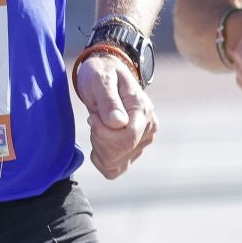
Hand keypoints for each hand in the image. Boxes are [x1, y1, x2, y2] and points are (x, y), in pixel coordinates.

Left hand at [72, 51, 156, 179]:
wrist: (106, 72)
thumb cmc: (102, 73)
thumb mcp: (101, 80)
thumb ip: (109, 100)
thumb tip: (118, 123)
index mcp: (143, 110)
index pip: (127, 138)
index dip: (103, 133)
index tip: (92, 117)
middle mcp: (148, 128)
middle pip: (120, 153)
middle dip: (99, 139)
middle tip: (94, 117)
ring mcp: (142, 141)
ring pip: (115, 164)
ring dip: (99, 148)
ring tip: (99, 124)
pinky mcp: (133, 150)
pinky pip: (114, 170)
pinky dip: (101, 158)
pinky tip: (99, 139)